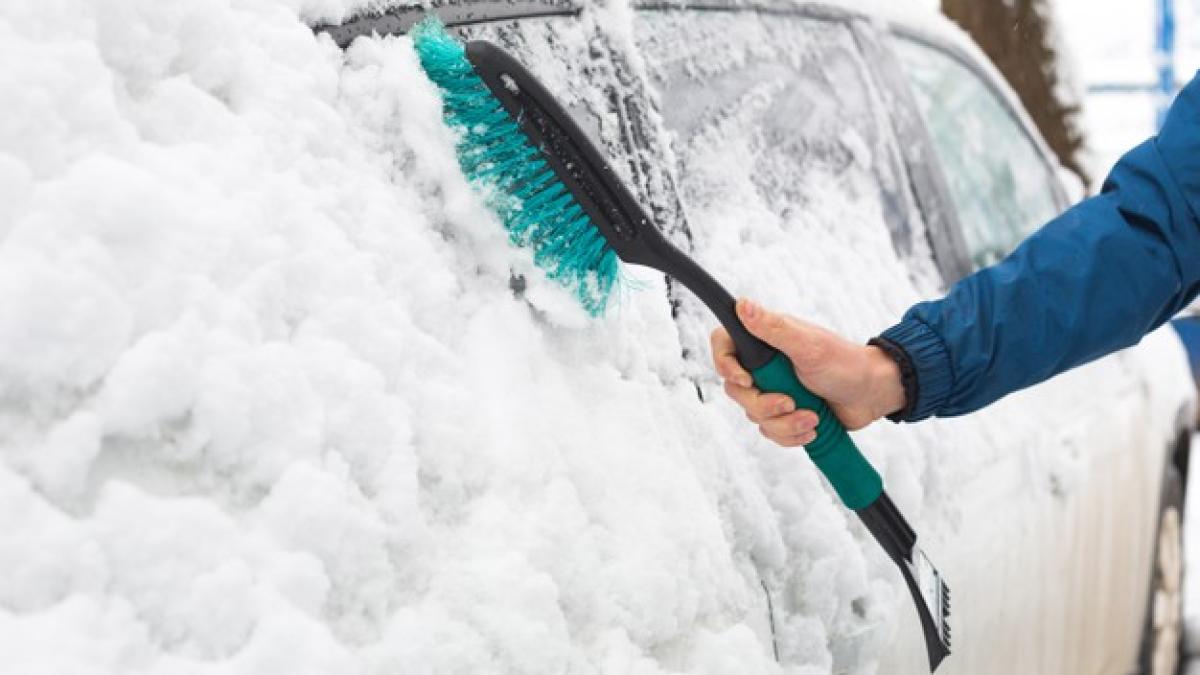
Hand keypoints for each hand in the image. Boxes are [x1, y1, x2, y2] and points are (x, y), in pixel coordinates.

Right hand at [710, 298, 904, 446]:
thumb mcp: (808, 345)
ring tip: (812, 417)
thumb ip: (772, 327)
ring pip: (754, 416)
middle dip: (764, 405)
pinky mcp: (784, 414)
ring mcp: (773, 390)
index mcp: (766, 341)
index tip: (747, 379)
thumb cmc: (845, 363)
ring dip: (784, 423)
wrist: (872, 394)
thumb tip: (742, 305)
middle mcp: (765, 365)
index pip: (724, 345)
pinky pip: (771, 432)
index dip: (725, 365)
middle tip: (791, 402)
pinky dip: (791, 435)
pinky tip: (812, 427)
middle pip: (736, 390)